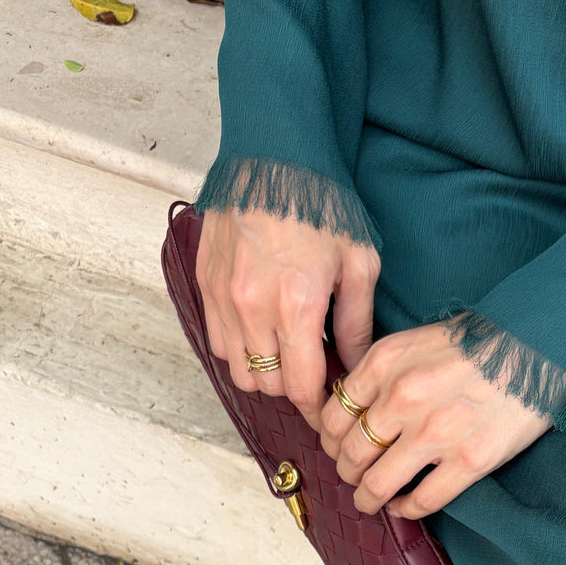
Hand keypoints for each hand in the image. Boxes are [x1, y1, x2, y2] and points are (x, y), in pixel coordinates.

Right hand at [196, 206, 380, 429]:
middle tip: (315, 377)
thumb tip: (354, 368)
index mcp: (296, 306)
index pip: (300, 387)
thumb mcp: (359, 264)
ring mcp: (223, 296)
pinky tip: (263, 334)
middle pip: (269, 385)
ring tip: (288, 356)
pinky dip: (240, 350)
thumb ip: (357, 325)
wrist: (275, 155)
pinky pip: (218, 342)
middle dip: (294, 390)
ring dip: (265, 373)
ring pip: (239, 371)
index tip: (330, 409)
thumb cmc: (323, 206)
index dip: (317, 408)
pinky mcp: (206, 284)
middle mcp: (253, 307)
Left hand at [319, 320, 563, 518]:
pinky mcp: (468, 461)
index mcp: (385, 364)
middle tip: (353, 479)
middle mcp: (403, 398)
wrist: (538, 347)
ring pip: (378, 484)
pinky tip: (405, 506)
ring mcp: (436, 433)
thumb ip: (381, 371)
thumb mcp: (416, 341)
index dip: (329, 441)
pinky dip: (406, 509)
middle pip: (350, 454)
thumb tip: (353, 408)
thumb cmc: (479, 343)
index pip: (332, 416)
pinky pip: (422, 501)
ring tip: (370, 502)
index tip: (336, 450)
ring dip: (367, 499)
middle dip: (345, 473)